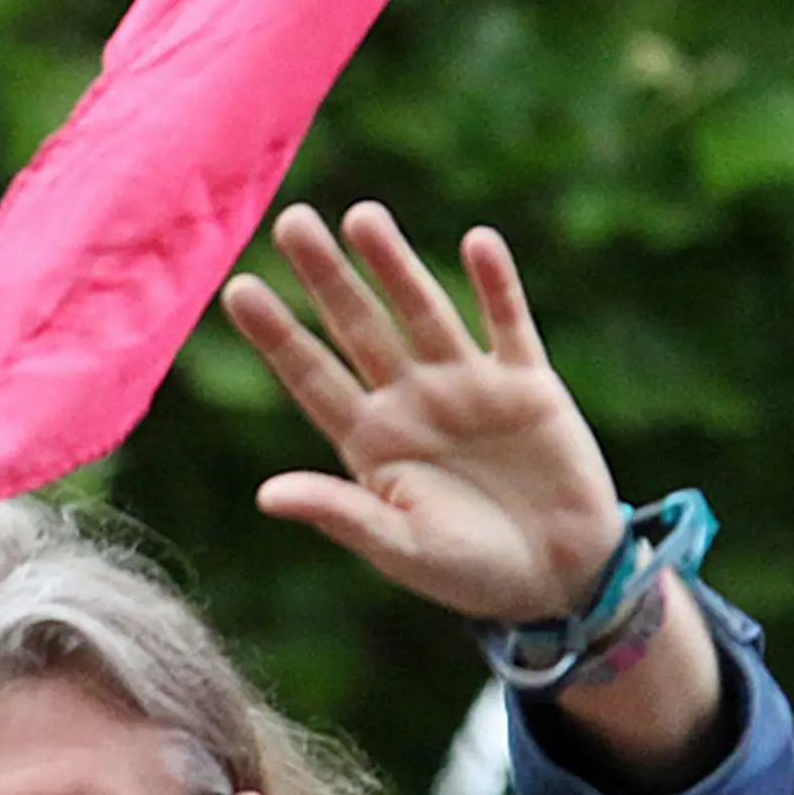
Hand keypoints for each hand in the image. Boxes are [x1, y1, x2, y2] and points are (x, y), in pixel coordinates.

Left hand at [220, 203, 625, 623]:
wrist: (555, 579)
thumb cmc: (466, 573)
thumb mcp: (398, 548)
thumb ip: (340, 514)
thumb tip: (267, 494)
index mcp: (368, 441)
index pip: (311, 377)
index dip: (277, 335)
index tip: (238, 289)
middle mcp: (409, 401)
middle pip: (358, 327)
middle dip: (325, 277)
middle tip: (290, 221)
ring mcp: (467, 386)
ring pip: (423, 311)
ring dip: (395, 265)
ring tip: (362, 215)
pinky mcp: (527, 383)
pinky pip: (508, 323)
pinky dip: (495, 285)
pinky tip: (476, 242)